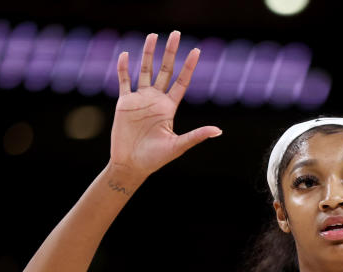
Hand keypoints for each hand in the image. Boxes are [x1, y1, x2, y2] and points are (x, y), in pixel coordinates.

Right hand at [110, 31, 221, 178]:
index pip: (181, 82)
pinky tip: (126, 55)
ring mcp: (139, 100)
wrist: (131, 165)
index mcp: (169, 108)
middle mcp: (155, 100)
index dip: (188, 67)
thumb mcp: (178, 146)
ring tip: (152, 36)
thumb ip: (196, 136)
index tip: (196, 51)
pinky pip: (124, 81)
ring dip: (148, 54)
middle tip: (175, 34)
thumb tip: (218, 131)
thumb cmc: (155, 159)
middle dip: (170, 53)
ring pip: (145, 71)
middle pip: (164, 71)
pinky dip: (124, 68)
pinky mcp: (124, 103)